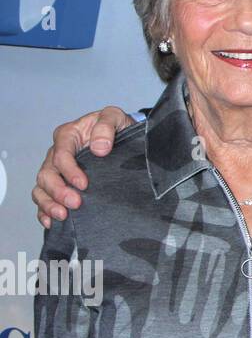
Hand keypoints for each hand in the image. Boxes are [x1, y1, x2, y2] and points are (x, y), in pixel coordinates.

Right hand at [32, 106, 132, 227]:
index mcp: (68, 135)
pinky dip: (44, 211)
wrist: (123, 136)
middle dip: (58, 190)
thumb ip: (107, 126)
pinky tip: (51, 221)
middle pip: (47, 174)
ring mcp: (57, 170)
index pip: (61, 154)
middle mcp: (58, 153)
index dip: (69, 170)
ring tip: (63, 215)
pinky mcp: (60, 184)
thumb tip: (99, 148)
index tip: (84, 184)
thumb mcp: (115, 117)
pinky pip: (44, 199)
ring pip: (41, 188)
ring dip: (49, 203)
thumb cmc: (116, 126)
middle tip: (75, 203)